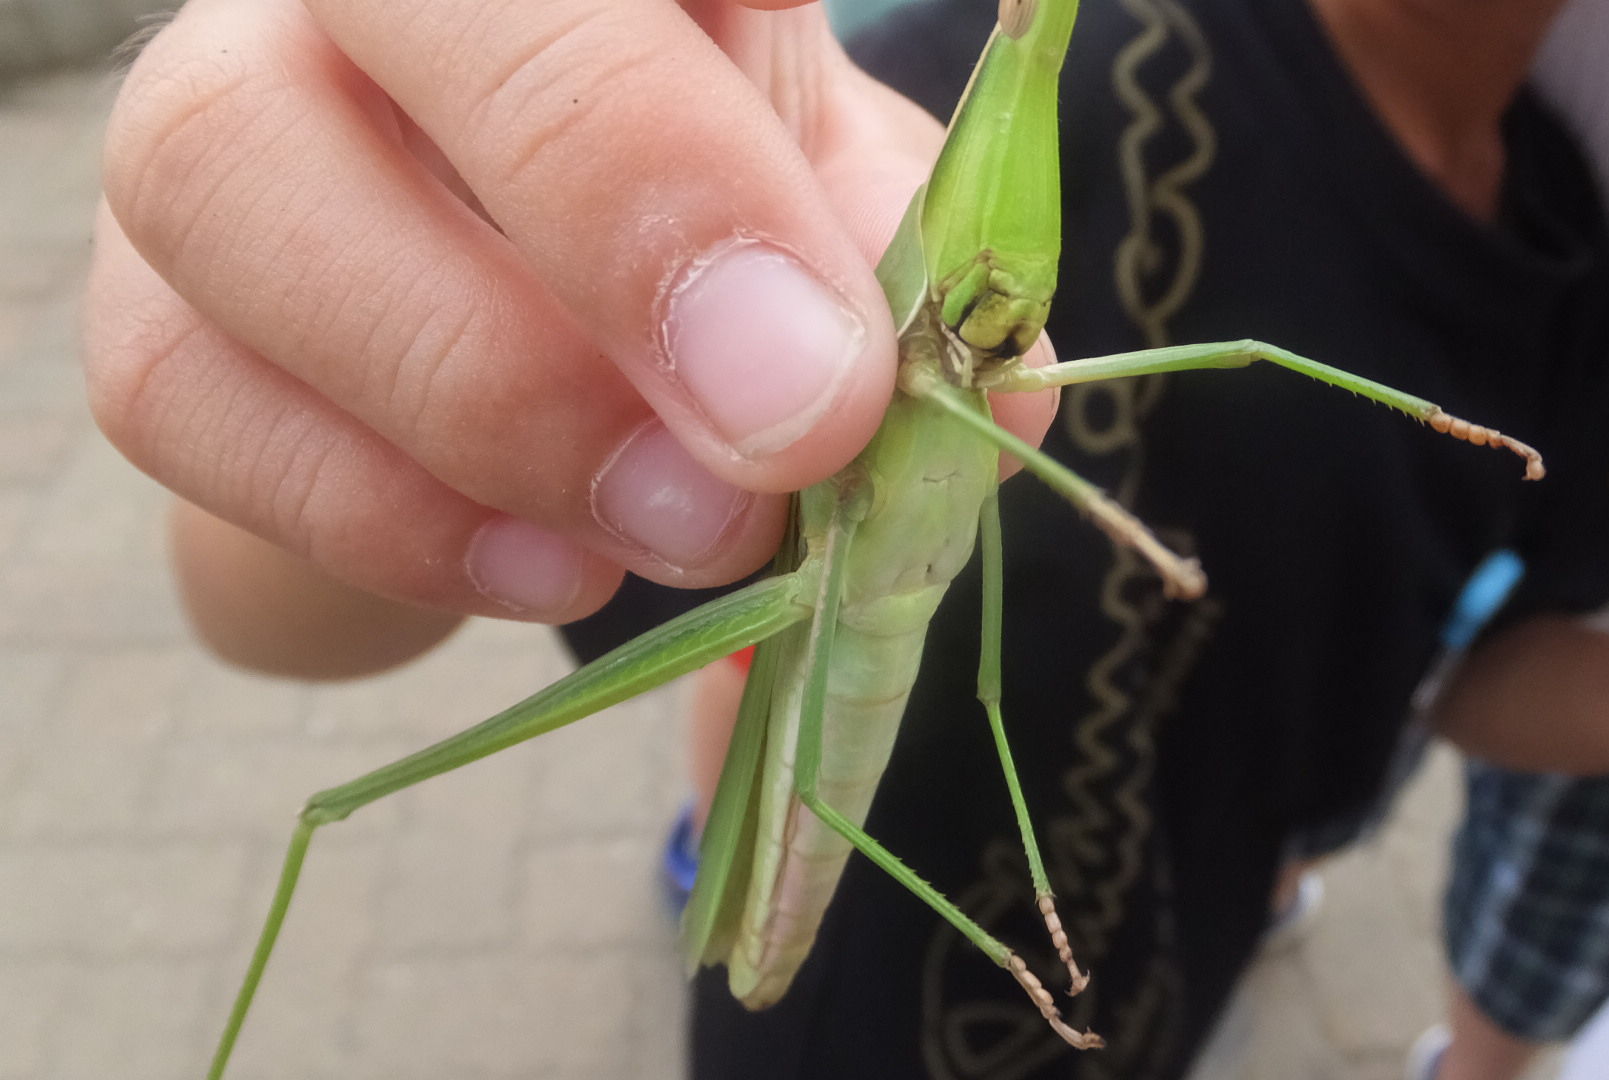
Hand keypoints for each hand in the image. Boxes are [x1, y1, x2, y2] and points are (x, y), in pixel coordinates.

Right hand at [87, 0, 1054, 632]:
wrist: (520, 384)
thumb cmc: (712, 271)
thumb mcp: (847, 246)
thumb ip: (918, 287)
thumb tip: (992, 380)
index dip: (706, 71)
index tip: (831, 285)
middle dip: (624, 207)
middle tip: (790, 424)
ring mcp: (226, 118)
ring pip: (232, 179)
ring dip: (487, 391)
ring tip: (678, 533)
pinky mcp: (149, 310)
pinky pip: (180, 390)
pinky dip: (379, 511)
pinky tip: (541, 567)